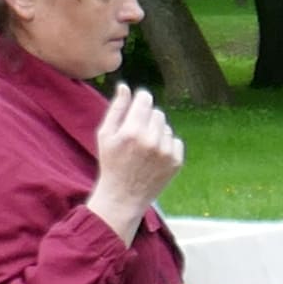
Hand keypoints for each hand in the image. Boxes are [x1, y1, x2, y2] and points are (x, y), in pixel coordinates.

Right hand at [86, 88, 185, 231]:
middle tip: (136, 133)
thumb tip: (125, 87)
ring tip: (144, 148)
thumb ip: (116, 109)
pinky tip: (154, 157)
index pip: (146, 98)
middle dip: (148, 118)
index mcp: (132, 131)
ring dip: (157, 132)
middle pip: (157, 112)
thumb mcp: (105, 135)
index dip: (141, 99)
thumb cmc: (111, 163)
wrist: (124, 197)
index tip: (137, 106)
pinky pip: (176, 141)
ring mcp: (166, 152)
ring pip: (167, 127)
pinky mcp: (177, 162)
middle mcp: (152, 140)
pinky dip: (167, 145)